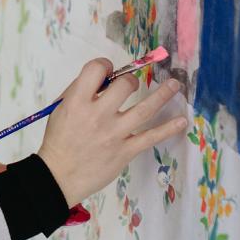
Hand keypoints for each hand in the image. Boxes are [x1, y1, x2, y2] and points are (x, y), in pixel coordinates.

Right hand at [37, 58, 186, 205]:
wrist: (59, 175)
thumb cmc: (59, 140)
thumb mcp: (60, 110)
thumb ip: (79, 92)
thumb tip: (104, 79)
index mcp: (77, 102)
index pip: (96, 70)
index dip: (104, 65)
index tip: (108, 71)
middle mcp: (98, 115)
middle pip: (124, 86)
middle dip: (130, 80)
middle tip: (130, 85)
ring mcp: (114, 134)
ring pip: (144, 109)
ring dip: (162, 95)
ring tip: (175, 85)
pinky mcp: (125, 151)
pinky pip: (150, 137)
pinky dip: (168, 129)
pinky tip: (181, 121)